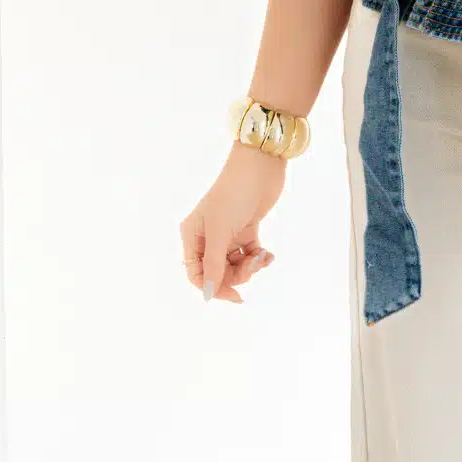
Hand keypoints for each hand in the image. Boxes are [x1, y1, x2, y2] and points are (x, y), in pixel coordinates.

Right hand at [181, 145, 285, 303]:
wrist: (261, 165)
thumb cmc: (234, 194)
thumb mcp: (220, 232)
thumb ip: (214, 264)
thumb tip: (207, 293)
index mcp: (192, 235)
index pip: (196, 273)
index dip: (213, 287)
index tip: (234, 296)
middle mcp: (207, 236)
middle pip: (218, 271)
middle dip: (237, 275)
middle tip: (253, 267)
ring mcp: (227, 233)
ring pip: (236, 264)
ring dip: (250, 266)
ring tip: (262, 257)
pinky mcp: (246, 229)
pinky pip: (250, 254)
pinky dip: (260, 258)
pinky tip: (269, 255)